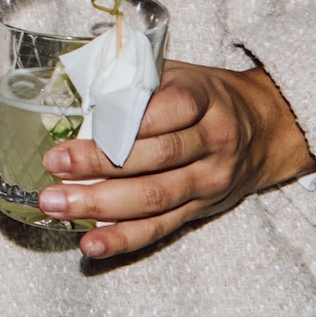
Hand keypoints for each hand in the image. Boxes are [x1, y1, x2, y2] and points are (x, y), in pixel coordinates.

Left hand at [36, 62, 313, 260]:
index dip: (125, 120)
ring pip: (155, 198)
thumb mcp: (176, 73)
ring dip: (100, 205)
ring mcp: (209, 181)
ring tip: (56, 205)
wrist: (262, 130)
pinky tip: (90, 243)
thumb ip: (134, 79)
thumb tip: (71, 87)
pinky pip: (160, 229)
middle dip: (99, 164)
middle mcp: (213, 141)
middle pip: (156, 158)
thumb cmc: (202, 96)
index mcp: (204, 99)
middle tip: (53, 167)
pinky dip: (123, 238)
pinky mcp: (200, 211)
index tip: (81, 124)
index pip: (169, 109)